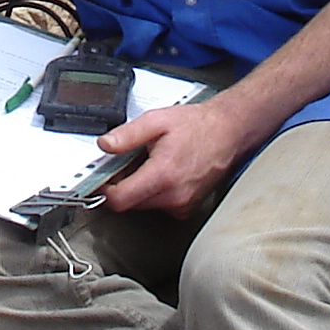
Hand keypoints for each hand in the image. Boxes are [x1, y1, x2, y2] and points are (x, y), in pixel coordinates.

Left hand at [97, 98, 258, 215]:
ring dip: (139, 189)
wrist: (229, 132)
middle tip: (126, 163)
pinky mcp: (188, 208)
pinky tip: (163, 173)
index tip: (101, 179)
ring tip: (150, 163)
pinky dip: (155, 192)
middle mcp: (173, 196)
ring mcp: (182, 205)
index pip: (120, 200)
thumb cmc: (198, 126)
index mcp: (162, 175)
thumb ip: (127, 135)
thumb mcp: (157, 121)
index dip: (104, 190)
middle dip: (122, 186)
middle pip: (129, 204)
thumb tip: (104, 146)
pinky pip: (160, 205)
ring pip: (144, 205)